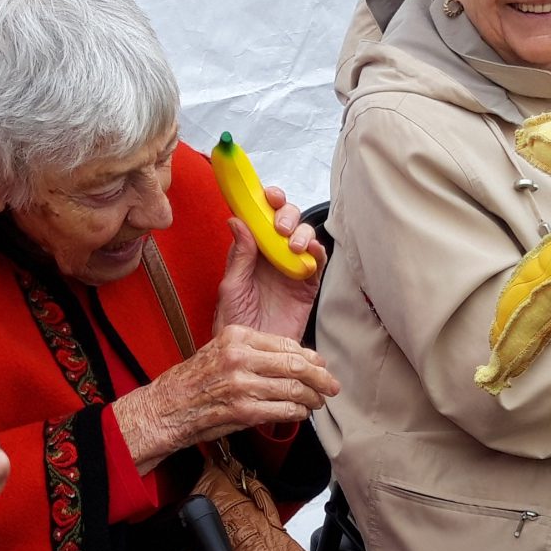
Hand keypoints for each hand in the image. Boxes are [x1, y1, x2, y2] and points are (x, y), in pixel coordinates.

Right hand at [115, 324, 340, 470]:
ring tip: (318, 401)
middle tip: (331, 385)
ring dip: (312, 398)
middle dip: (320, 377)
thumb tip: (296, 357)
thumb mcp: (221, 350)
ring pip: (293, 389)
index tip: (321, 364)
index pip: (286, 343)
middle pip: (296, 365)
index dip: (310, 356)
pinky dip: (297, 413)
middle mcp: (240, 357)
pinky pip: (283, 410)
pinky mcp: (243, 411)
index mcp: (236, 336)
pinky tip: (301, 413)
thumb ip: (255, 350)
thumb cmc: (195, 380)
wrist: (167, 407)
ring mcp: (242, 385)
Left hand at [212, 183, 323, 342]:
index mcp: (251, 252)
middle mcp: (273, 256)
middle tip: (280, 227)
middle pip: (286, 221)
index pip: (261, 218)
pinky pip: (318, 262)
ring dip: (302, 232)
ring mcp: (292, 268)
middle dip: (286, 215)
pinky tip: (309, 252)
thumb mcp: (231, 287)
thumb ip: (239, 256)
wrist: (255, 355)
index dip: (266, 202)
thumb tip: (237, 220)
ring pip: (304, 236)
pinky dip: (318, 252)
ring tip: (293, 245)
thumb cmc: (237, 324)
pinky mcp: (308, 285)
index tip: (267, 196)